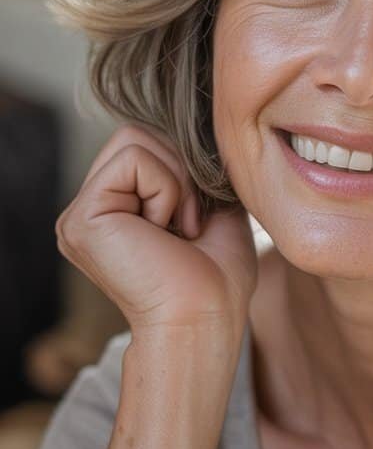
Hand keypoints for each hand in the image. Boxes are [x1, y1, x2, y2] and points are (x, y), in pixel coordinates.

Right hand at [55, 123, 258, 341]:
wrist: (207, 320)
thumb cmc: (217, 278)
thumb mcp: (211, 208)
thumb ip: (191, 169)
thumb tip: (194, 129)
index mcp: (113, 211)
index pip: (144, 143)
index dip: (183, 168)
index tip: (197, 221)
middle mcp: (89, 212)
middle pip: (135, 134)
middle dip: (179, 170)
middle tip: (189, 224)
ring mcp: (79, 216)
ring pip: (134, 139)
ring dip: (175, 181)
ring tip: (178, 229)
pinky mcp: (81, 219)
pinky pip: (133, 160)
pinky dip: (166, 190)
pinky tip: (165, 232)